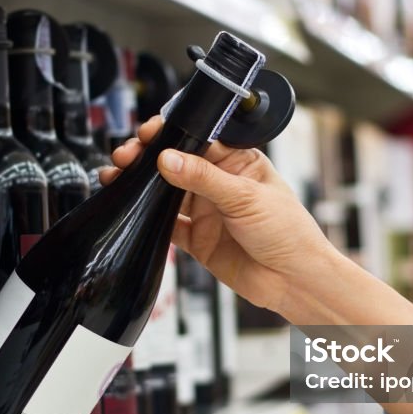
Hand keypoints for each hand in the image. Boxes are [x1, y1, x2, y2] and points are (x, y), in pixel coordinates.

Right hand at [101, 116, 334, 317]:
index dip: (171, 133)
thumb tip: (168, 158)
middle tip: (127, 156)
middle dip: (148, 156)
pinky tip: (133, 209)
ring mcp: (207, 211)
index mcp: (238, 162)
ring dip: (142, 185)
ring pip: (165, 192)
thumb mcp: (245, 197)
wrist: (293, 280)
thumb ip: (203, 178)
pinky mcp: (198, 239)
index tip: (149, 133)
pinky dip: (148, 218)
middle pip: (176, 163)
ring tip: (118, 176)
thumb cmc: (289, 232)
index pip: (198, 138)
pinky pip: (167, 224)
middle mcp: (220, 183)